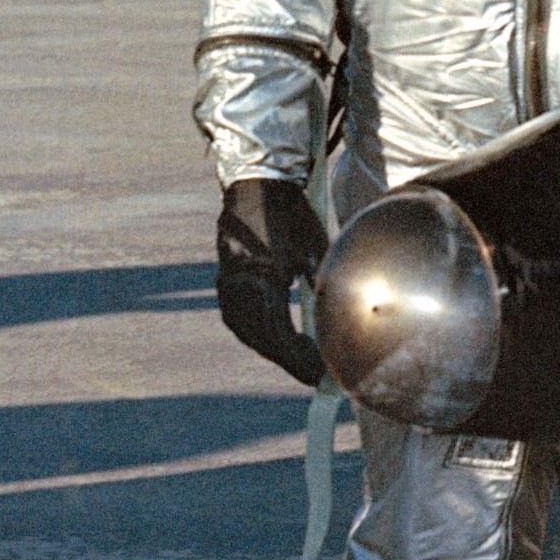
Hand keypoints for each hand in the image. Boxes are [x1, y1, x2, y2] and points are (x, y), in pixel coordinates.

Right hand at [216, 177, 328, 384]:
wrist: (257, 185)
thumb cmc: (292, 214)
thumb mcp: (314, 248)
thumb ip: (321, 284)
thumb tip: (335, 320)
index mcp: (263, 277)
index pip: (279, 333)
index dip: (298, 360)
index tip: (318, 374)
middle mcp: (239, 285)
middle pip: (261, 339)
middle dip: (288, 359)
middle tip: (314, 373)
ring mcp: (227, 284)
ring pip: (247, 332)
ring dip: (272, 349)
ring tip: (299, 360)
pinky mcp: (224, 281)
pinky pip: (238, 320)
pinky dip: (258, 335)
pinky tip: (275, 341)